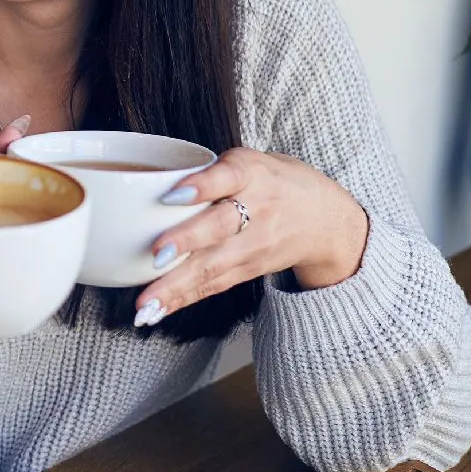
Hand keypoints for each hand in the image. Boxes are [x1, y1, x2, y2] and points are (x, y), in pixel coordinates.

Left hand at [135, 148, 369, 326]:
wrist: (326, 219)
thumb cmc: (271, 181)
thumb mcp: (249, 160)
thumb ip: (207, 169)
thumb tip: (144, 183)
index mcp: (251, 173)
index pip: (227, 176)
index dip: (201, 186)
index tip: (171, 195)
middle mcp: (256, 209)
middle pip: (219, 226)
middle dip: (186, 242)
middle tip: (154, 255)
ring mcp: (255, 245)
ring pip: (213, 265)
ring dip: (176, 285)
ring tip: (146, 304)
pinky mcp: (249, 270)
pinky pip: (213, 285)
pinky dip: (182, 298)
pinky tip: (157, 310)